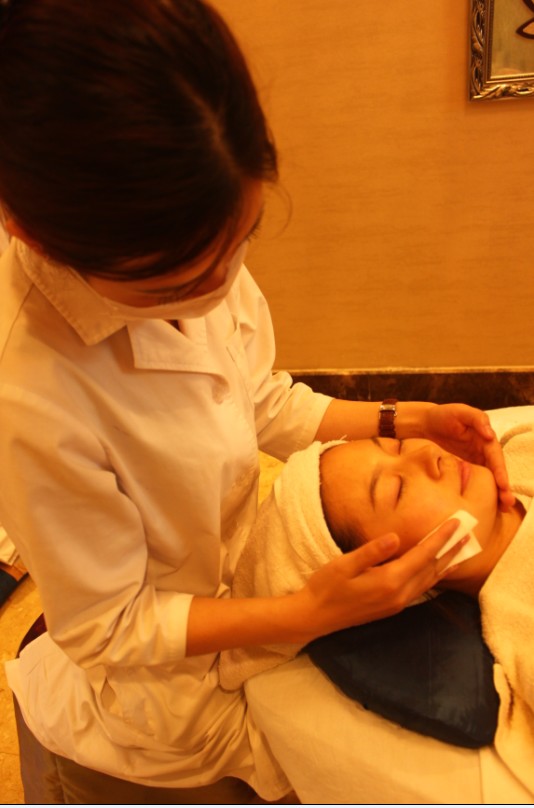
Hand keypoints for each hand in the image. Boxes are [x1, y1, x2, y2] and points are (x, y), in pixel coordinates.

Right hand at [298, 518, 467, 639]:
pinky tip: (437, 569)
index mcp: (388, 581)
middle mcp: (398, 595)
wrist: (314, 617)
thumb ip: (371, 551)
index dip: (440, 538)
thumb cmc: (325, 587)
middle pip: (432, 569)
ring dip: (446, 564)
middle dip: (450, 550)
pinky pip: (421, 588)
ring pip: (429, 581)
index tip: (455, 523)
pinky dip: (434, 575)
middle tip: (468, 533)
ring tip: (460, 549)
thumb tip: (395, 537)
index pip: (422, 556)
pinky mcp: (392, 607)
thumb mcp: (344, 564)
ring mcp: (397, 603)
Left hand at [422, 403, 513, 509]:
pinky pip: (475, 481)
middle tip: (507, 502)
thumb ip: (477, 419)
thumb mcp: (461, 411)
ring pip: (488, 478)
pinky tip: (486, 506)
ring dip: (496, 493)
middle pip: (496, 470)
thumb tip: (490, 435)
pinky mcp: (465, 468)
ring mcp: (475, 461)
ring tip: (502, 508)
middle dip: (503, 486)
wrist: (426, 423)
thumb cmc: (444, 415)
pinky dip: (482, 492)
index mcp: (485, 439)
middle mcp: (484, 451)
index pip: (495, 456)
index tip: (503, 484)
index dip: (500, 470)